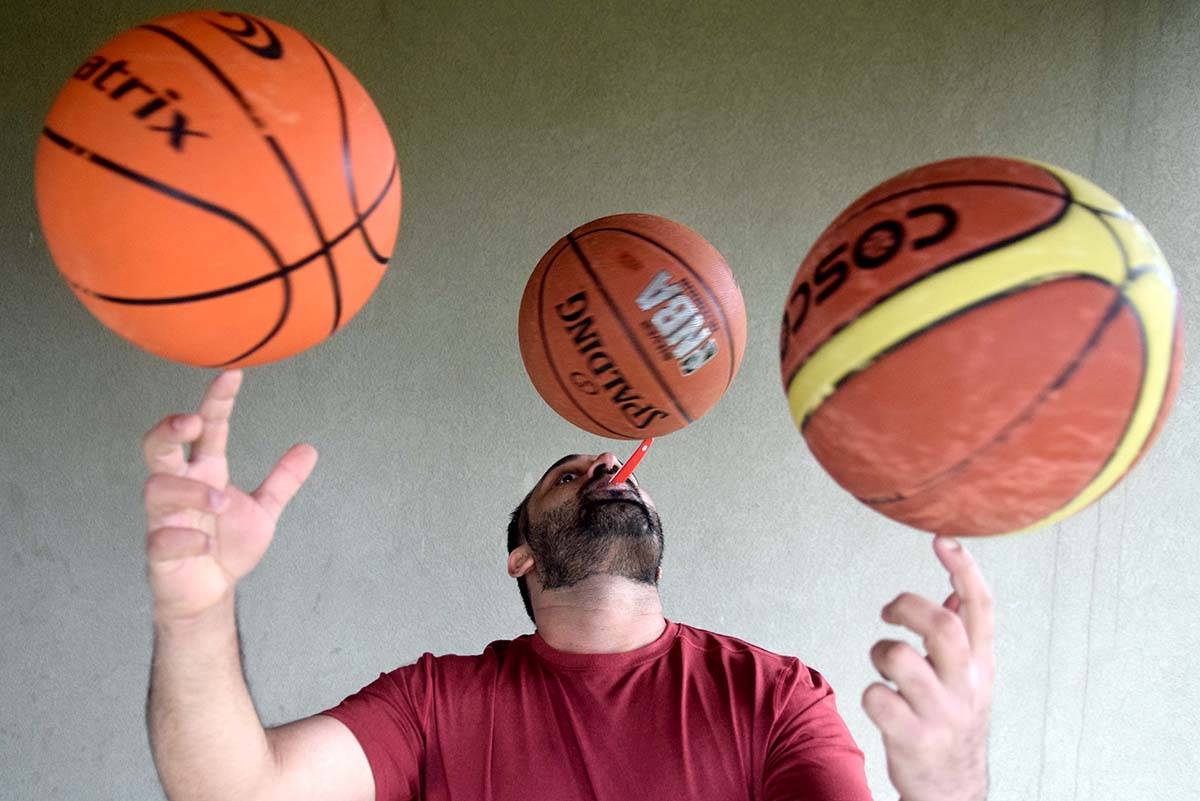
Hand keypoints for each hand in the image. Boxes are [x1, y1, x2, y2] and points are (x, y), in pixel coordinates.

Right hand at [142, 370, 317, 622]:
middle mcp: (180, 489)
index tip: (232, 373)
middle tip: (193, 422)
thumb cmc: (227, 545)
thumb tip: (310, 448)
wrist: (211, 593)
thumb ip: (282, 480)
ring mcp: (165, 519)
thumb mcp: (263, 510)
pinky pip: (161, 538)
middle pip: (159, 447)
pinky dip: (186, 538)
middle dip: (169, 430)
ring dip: (191, 492)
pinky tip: (207, 545)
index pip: (208, 429)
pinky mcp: (159, 552)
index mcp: (205, 473)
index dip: (217, 402)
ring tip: (222, 503)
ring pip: (157, 489)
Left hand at [862, 537, 993, 800]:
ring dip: (881, 652)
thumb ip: (964, 637)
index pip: (981, 610)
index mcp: (981, 667)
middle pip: (942, 628)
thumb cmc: (952, 723)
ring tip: (883, 664)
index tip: (942, 540)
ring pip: (901, 659)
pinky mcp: (912, 738)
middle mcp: (966, 687)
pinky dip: (870, 692)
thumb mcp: (968, 680)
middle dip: (908, 606)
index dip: (964, 570)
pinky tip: (879, 701)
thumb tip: (954, 591)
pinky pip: (877, 697)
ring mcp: (941, 714)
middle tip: (890, 612)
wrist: (953, 790)